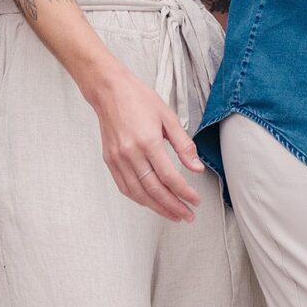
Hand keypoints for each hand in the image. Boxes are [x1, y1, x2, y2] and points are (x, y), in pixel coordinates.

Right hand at [88, 62, 203, 221]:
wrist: (109, 91)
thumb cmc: (139, 99)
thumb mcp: (168, 117)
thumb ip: (183, 145)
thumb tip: (196, 167)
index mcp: (148, 142)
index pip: (170, 177)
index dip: (184, 193)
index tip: (195, 201)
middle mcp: (131, 154)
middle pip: (154, 190)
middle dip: (173, 206)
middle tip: (188, 216)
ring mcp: (118, 159)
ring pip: (138, 193)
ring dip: (157, 207)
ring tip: (173, 215)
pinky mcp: (109, 160)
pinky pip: (124, 187)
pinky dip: (139, 199)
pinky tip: (151, 203)